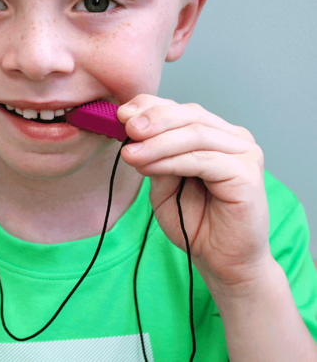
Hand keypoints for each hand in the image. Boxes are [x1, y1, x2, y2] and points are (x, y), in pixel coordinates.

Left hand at [117, 94, 272, 292]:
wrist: (222, 260)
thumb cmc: (195, 220)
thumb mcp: (163, 183)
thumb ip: (154, 157)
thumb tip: (133, 133)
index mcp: (214, 133)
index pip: (180, 110)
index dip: (149, 106)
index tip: (120, 115)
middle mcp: (233, 138)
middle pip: (189, 115)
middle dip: (153, 119)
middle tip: (127, 128)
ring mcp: (244, 153)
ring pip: (194, 135)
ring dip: (157, 143)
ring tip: (130, 154)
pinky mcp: (247, 174)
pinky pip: (203, 160)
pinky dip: (171, 161)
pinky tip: (149, 167)